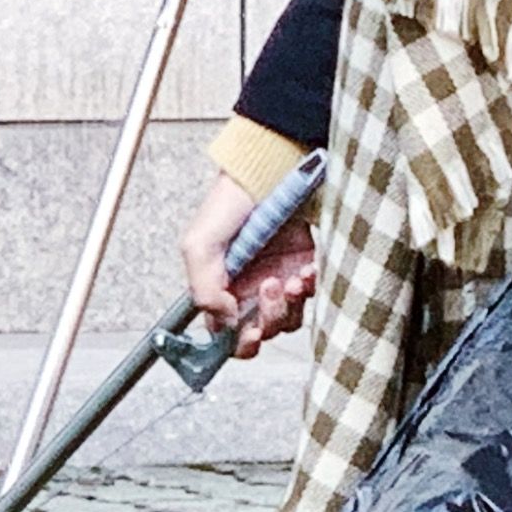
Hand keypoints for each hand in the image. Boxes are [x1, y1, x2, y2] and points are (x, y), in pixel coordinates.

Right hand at [183, 169, 318, 351]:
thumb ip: (204, 289)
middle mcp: (249, 289)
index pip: (226, 336)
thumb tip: (227, 322)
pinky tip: (305, 268)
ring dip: (290, 304)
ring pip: (288, 320)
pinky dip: (310, 286)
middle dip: (268, 320)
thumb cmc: (230, 202)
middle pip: (261, 332)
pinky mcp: (305, 267)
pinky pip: (312, 295)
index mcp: (221, 289)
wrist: (269, 170)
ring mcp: (280, 280)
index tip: (248, 330)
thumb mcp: (199, 244)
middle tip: (269, 289)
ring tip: (289, 276)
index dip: (238, 342)